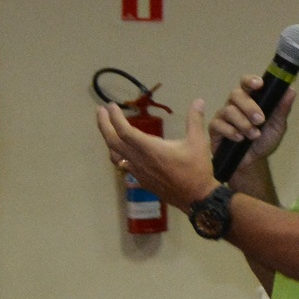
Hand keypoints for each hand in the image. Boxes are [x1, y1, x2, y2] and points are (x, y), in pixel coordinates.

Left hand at [96, 97, 216, 206]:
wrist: (196, 198)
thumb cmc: (197, 169)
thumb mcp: (198, 142)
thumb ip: (195, 120)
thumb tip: (199, 100)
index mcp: (150, 148)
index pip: (124, 130)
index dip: (115, 117)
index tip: (112, 105)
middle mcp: (139, 159)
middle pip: (112, 141)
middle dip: (103, 124)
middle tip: (100, 110)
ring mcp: (137, 171)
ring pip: (114, 154)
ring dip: (108, 139)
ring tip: (107, 128)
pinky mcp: (140, 179)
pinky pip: (122, 165)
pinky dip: (117, 153)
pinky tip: (121, 150)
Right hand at [210, 73, 295, 169]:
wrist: (252, 162)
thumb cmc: (264, 140)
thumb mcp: (278, 126)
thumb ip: (282, 109)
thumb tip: (291, 90)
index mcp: (251, 99)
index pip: (246, 83)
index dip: (250, 80)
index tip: (259, 85)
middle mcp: (235, 104)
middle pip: (236, 94)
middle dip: (249, 106)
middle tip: (260, 120)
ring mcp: (223, 115)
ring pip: (228, 110)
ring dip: (244, 123)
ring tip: (253, 135)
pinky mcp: (214, 128)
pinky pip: (218, 124)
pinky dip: (231, 132)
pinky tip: (240, 139)